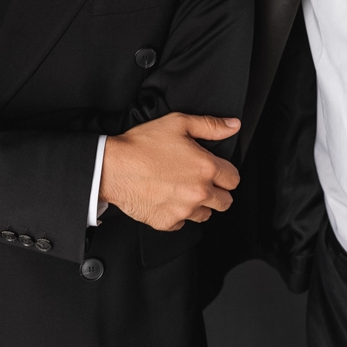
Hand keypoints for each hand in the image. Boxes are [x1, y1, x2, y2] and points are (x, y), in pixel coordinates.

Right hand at [100, 113, 240, 230]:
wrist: (113, 167)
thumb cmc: (142, 145)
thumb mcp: (178, 123)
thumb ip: (210, 125)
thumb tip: (232, 126)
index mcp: (206, 168)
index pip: (234, 179)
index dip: (226, 173)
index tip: (216, 171)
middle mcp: (199, 192)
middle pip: (226, 201)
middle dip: (217, 191)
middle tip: (200, 181)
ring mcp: (184, 210)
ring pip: (206, 215)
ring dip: (199, 204)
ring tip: (182, 189)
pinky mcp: (167, 222)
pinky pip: (182, 224)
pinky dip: (178, 214)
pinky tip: (167, 198)